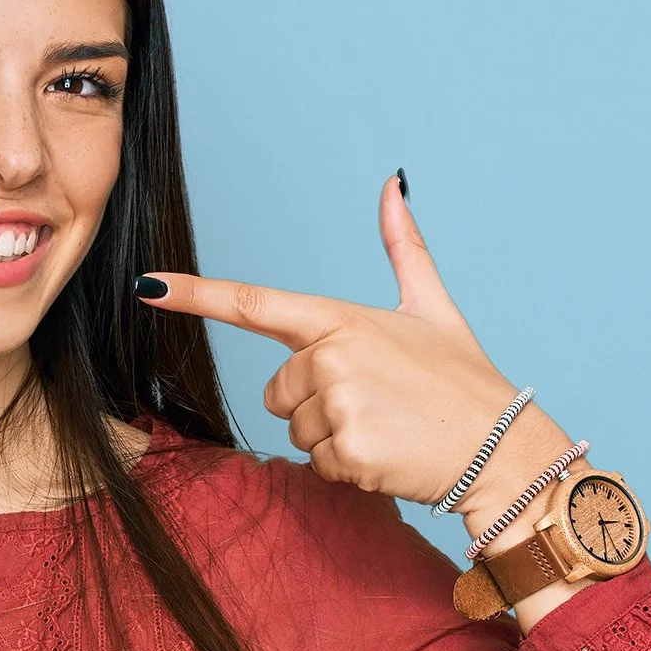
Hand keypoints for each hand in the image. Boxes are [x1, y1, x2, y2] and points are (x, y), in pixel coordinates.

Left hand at [133, 174, 578, 519]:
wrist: (501, 448)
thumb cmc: (463, 381)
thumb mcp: (433, 307)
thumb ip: (404, 247)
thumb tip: (394, 183)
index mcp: (342, 318)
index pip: (255, 303)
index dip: (195, 294)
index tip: (148, 285)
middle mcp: (333, 355)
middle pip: (280, 391)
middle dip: (317, 403)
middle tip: (377, 403)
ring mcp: (339, 404)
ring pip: (296, 430)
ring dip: (334, 436)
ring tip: (387, 426)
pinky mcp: (347, 451)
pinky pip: (318, 464)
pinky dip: (349, 466)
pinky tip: (388, 454)